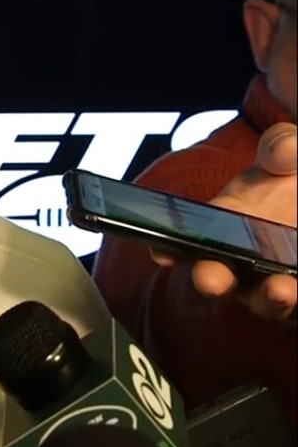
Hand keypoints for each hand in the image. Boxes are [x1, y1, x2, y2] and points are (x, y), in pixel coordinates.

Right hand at [152, 122, 296, 321]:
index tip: (162, 253)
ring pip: (266, 301)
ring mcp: (275, 282)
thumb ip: (281, 145)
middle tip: (211, 279)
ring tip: (281, 289)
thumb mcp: (288, 153)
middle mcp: (245, 257)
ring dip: (269, 299)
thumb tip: (283, 151)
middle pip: (221, 277)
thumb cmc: (292, 181)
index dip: (171, 247)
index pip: (191, 237)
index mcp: (231, 219)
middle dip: (212, 279)